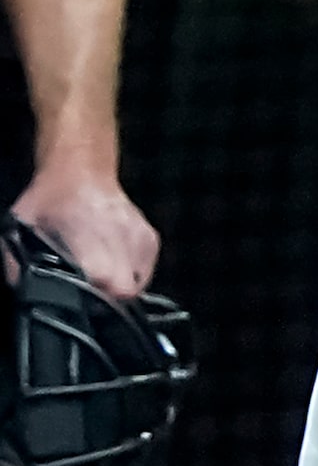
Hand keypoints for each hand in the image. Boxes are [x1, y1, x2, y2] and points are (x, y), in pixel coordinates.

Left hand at [14, 162, 157, 298]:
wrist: (82, 169)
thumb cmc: (50, 198)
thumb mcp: (21, 225)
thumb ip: (18, 262)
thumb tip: (22, 288)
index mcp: (89, 237)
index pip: (106, 282)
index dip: (93, 296)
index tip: (80, 297)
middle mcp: (122, 239)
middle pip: (125, 290)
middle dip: (108, 297)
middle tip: (90, 290)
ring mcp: (140, 240)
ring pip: (138, 284)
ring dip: (120, 284)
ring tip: (99, 272)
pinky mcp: (151, 240)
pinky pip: (144, 270)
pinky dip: (130, 272)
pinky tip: (112, 260)